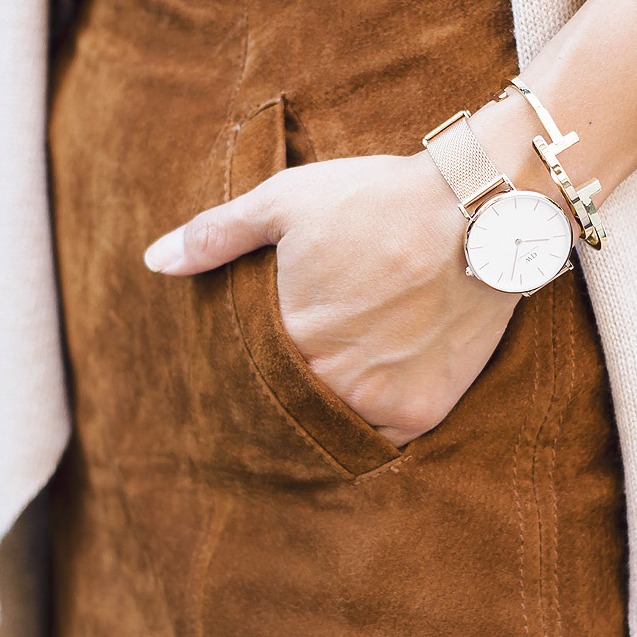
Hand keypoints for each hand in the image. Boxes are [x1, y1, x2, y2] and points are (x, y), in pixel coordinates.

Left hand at [144, 152, 516, 445]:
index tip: (265, 346)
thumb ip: (217, 234)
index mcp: (287, 335)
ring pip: (335, 422)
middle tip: (308, 358)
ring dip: (331, 406)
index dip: (253, 360)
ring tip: (339, 374)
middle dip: (291, 384)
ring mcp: (378, 401)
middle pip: (293, 400)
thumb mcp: (287, 201)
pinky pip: (385, 437)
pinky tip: (374, 390)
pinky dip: (375, 421)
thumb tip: (154, 261)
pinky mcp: (423, 411)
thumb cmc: (379, 199)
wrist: (482, 208)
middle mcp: (328, 379)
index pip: (250, 369)